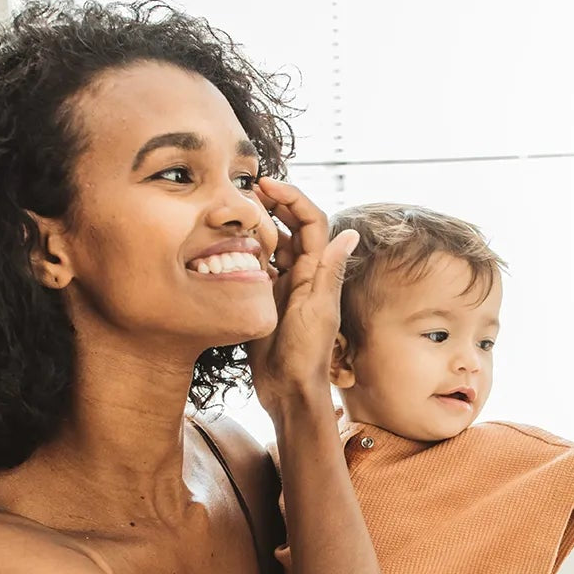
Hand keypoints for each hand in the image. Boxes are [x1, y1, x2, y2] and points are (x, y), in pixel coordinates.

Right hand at [245, 177, 358, 414]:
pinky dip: (242, 251)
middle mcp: (302, 273)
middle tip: (245, 190)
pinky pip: (254, 266)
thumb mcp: (318, 311)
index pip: (311, 221)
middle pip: (290, 226)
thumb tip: (350, 233)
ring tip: (231, 212)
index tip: (266, 184)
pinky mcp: (263, 298)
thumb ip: (329, 273)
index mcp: (318, 271)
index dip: (292, 197)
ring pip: (270, 244)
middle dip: (272, 203)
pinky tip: (222, 243)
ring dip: (255, 225)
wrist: (287, 389)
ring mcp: (282, 285)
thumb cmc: (307, 355)